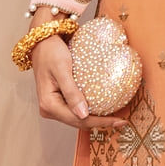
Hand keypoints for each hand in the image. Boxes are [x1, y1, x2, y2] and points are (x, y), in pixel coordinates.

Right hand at [28, 9, 127, 131]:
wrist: (43, 42)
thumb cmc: (50, 52)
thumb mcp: (62, 70)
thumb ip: (71, 92)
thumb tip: (83, 115)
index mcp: (48, 105)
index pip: (78, 120)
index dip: (100, 122)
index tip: (119, 121)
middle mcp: (49, 109)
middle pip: (79, 122)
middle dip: (100, 123)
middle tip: (121, 121)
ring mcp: (53, 106)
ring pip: (78, 118)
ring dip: (95, 118)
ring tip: (115, 117)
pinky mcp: (59, 100)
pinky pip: (76, 110)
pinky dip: (90, 110)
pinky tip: (103, 108)